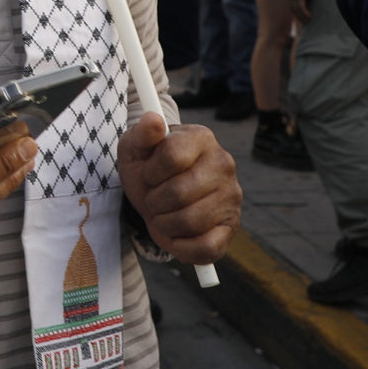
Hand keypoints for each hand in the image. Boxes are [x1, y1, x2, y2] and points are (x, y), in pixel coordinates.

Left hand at [116, 113, 239, 264]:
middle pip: (179, 193)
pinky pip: (206, 248)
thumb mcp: (136, 148)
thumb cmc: (147, 167)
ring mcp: (231, 196)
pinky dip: (183, 248)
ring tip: (164, 214)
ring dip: (164, 224)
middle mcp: (224, 163)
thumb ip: (142, 133)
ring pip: (190, 222)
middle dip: (154, 202)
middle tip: (154, 198)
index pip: (171, 156)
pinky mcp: (231, 226)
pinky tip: (176, 235)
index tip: (149, 174)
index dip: (150, 172)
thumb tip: (153, 120)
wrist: (158, 191)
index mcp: (201, 138)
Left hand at [286, 0, 323, 28]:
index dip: (296, 12)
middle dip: (298, 17)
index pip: (292, 4)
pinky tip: (310, 17)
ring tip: (308, 21)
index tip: (300, 18)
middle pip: (293, 9)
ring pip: (297, 10)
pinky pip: (301, 7)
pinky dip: (305, 13)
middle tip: (305, 22)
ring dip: (302, 17)